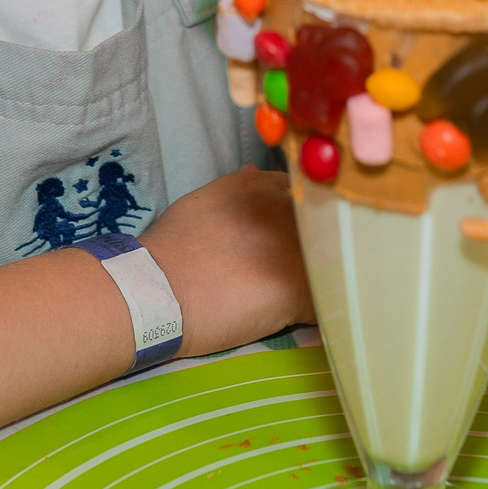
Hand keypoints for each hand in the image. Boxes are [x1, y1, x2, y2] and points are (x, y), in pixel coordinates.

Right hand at [142, 167, 310, 353]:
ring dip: (318, 279)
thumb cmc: (173, 247)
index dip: (302, 219)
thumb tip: (253, 172)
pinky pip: (324, 303)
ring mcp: (296, 247)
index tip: (293, 237)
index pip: (304, 195)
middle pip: (324, 228)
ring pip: (330, 265)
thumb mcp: (205, 202)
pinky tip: (292, 316)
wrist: (157, 290)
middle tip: (291, 269)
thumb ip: (238, 188)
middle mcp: (285, 209)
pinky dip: (313, 313)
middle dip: (315, 247)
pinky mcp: (297, 290)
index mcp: (263, 185)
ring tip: (293, 295)